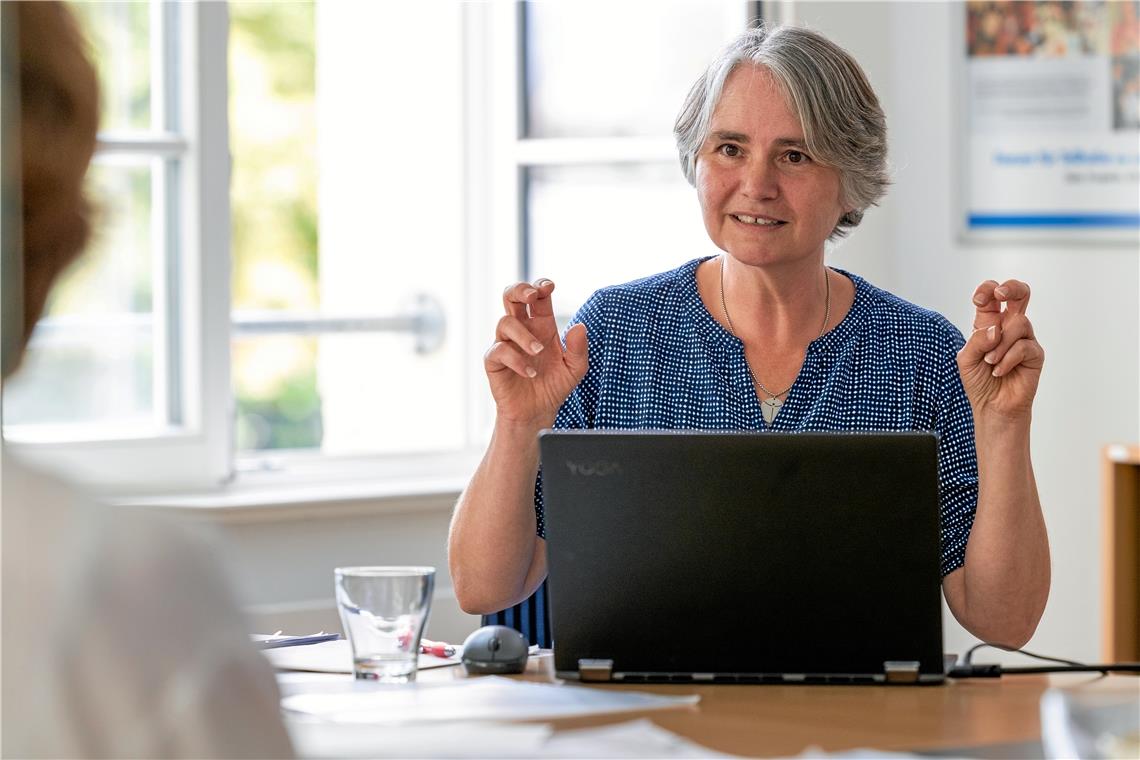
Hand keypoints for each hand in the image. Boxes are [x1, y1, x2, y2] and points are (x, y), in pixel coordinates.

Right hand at [484, 279, 588, 427]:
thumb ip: (579, 349)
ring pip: (505, 322)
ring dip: (524, 334)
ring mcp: (506, 344)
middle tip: (531, 295)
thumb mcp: (575, 369)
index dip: (540, 286)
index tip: (549, 287)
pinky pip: (499, 351)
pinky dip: (516, 359)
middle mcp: (522, 330)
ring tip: (539, 351)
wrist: (537, 413)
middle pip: (511, 297)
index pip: (537, 297)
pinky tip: (530, 372)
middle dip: (519, 289)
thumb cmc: (554, 386)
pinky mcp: (495, 362)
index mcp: (541, 326)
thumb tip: (580, 327)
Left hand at [956, 279, 1044, 421]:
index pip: (992, 297)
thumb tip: (996, 329)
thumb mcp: (966, 359)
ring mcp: (1024, 339)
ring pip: (1019, 323)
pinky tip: (999, 371)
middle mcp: (1009, 327)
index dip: (987, 290)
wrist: (992, 406)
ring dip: (1000, 344)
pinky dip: (1007, 359)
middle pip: (1020, 295)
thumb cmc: (978, 380)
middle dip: (1012, 288)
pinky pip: (1024, 346)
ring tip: (990, 362)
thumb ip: (977, 341)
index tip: (978, 299)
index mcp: (989, 323)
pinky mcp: (1035, 354)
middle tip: (1000, 293)